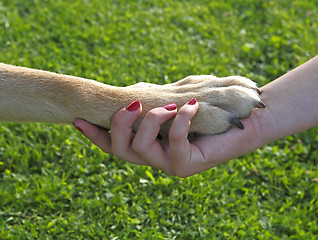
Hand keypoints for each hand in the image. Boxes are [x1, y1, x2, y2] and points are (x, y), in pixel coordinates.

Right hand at [73, 98, 263, 176]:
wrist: (241, 120)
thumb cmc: (205, 109)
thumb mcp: (173, 101)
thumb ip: (153, 100)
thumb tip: (134, 93)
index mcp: (148, 145)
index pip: (113, 145)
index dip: (94, 135)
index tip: (77, 120)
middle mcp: (154, 158)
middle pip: (119, 150)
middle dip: (119, 124)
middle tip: (133, 104)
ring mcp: (169, 165)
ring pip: (140, 149)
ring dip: (151, 121)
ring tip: (170, 105)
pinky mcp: (188, 165)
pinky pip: (174, 142)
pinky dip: (179, 120)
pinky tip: (192, 106)